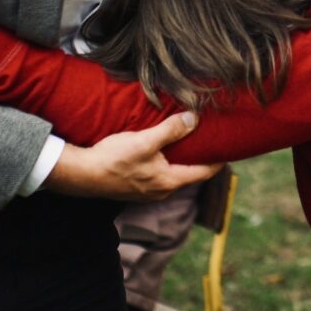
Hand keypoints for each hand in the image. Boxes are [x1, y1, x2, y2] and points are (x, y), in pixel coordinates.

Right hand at [48, 115, 218, 200]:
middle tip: (209, 139)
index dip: (218, 159)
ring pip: (174, 174)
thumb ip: (171, 130)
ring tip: (188, 141)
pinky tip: (162, 150)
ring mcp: (148, 192)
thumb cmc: (113, 159)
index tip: (229, 147)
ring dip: (182, 159)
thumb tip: (195, 119)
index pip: (204, 172)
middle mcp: (162, 191)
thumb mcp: (145, 141)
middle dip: (200, 157)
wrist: (80, 175)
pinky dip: (166, 162)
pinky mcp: (136, 188)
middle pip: (190, 173)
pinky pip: (159, 174)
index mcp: (170, 182)